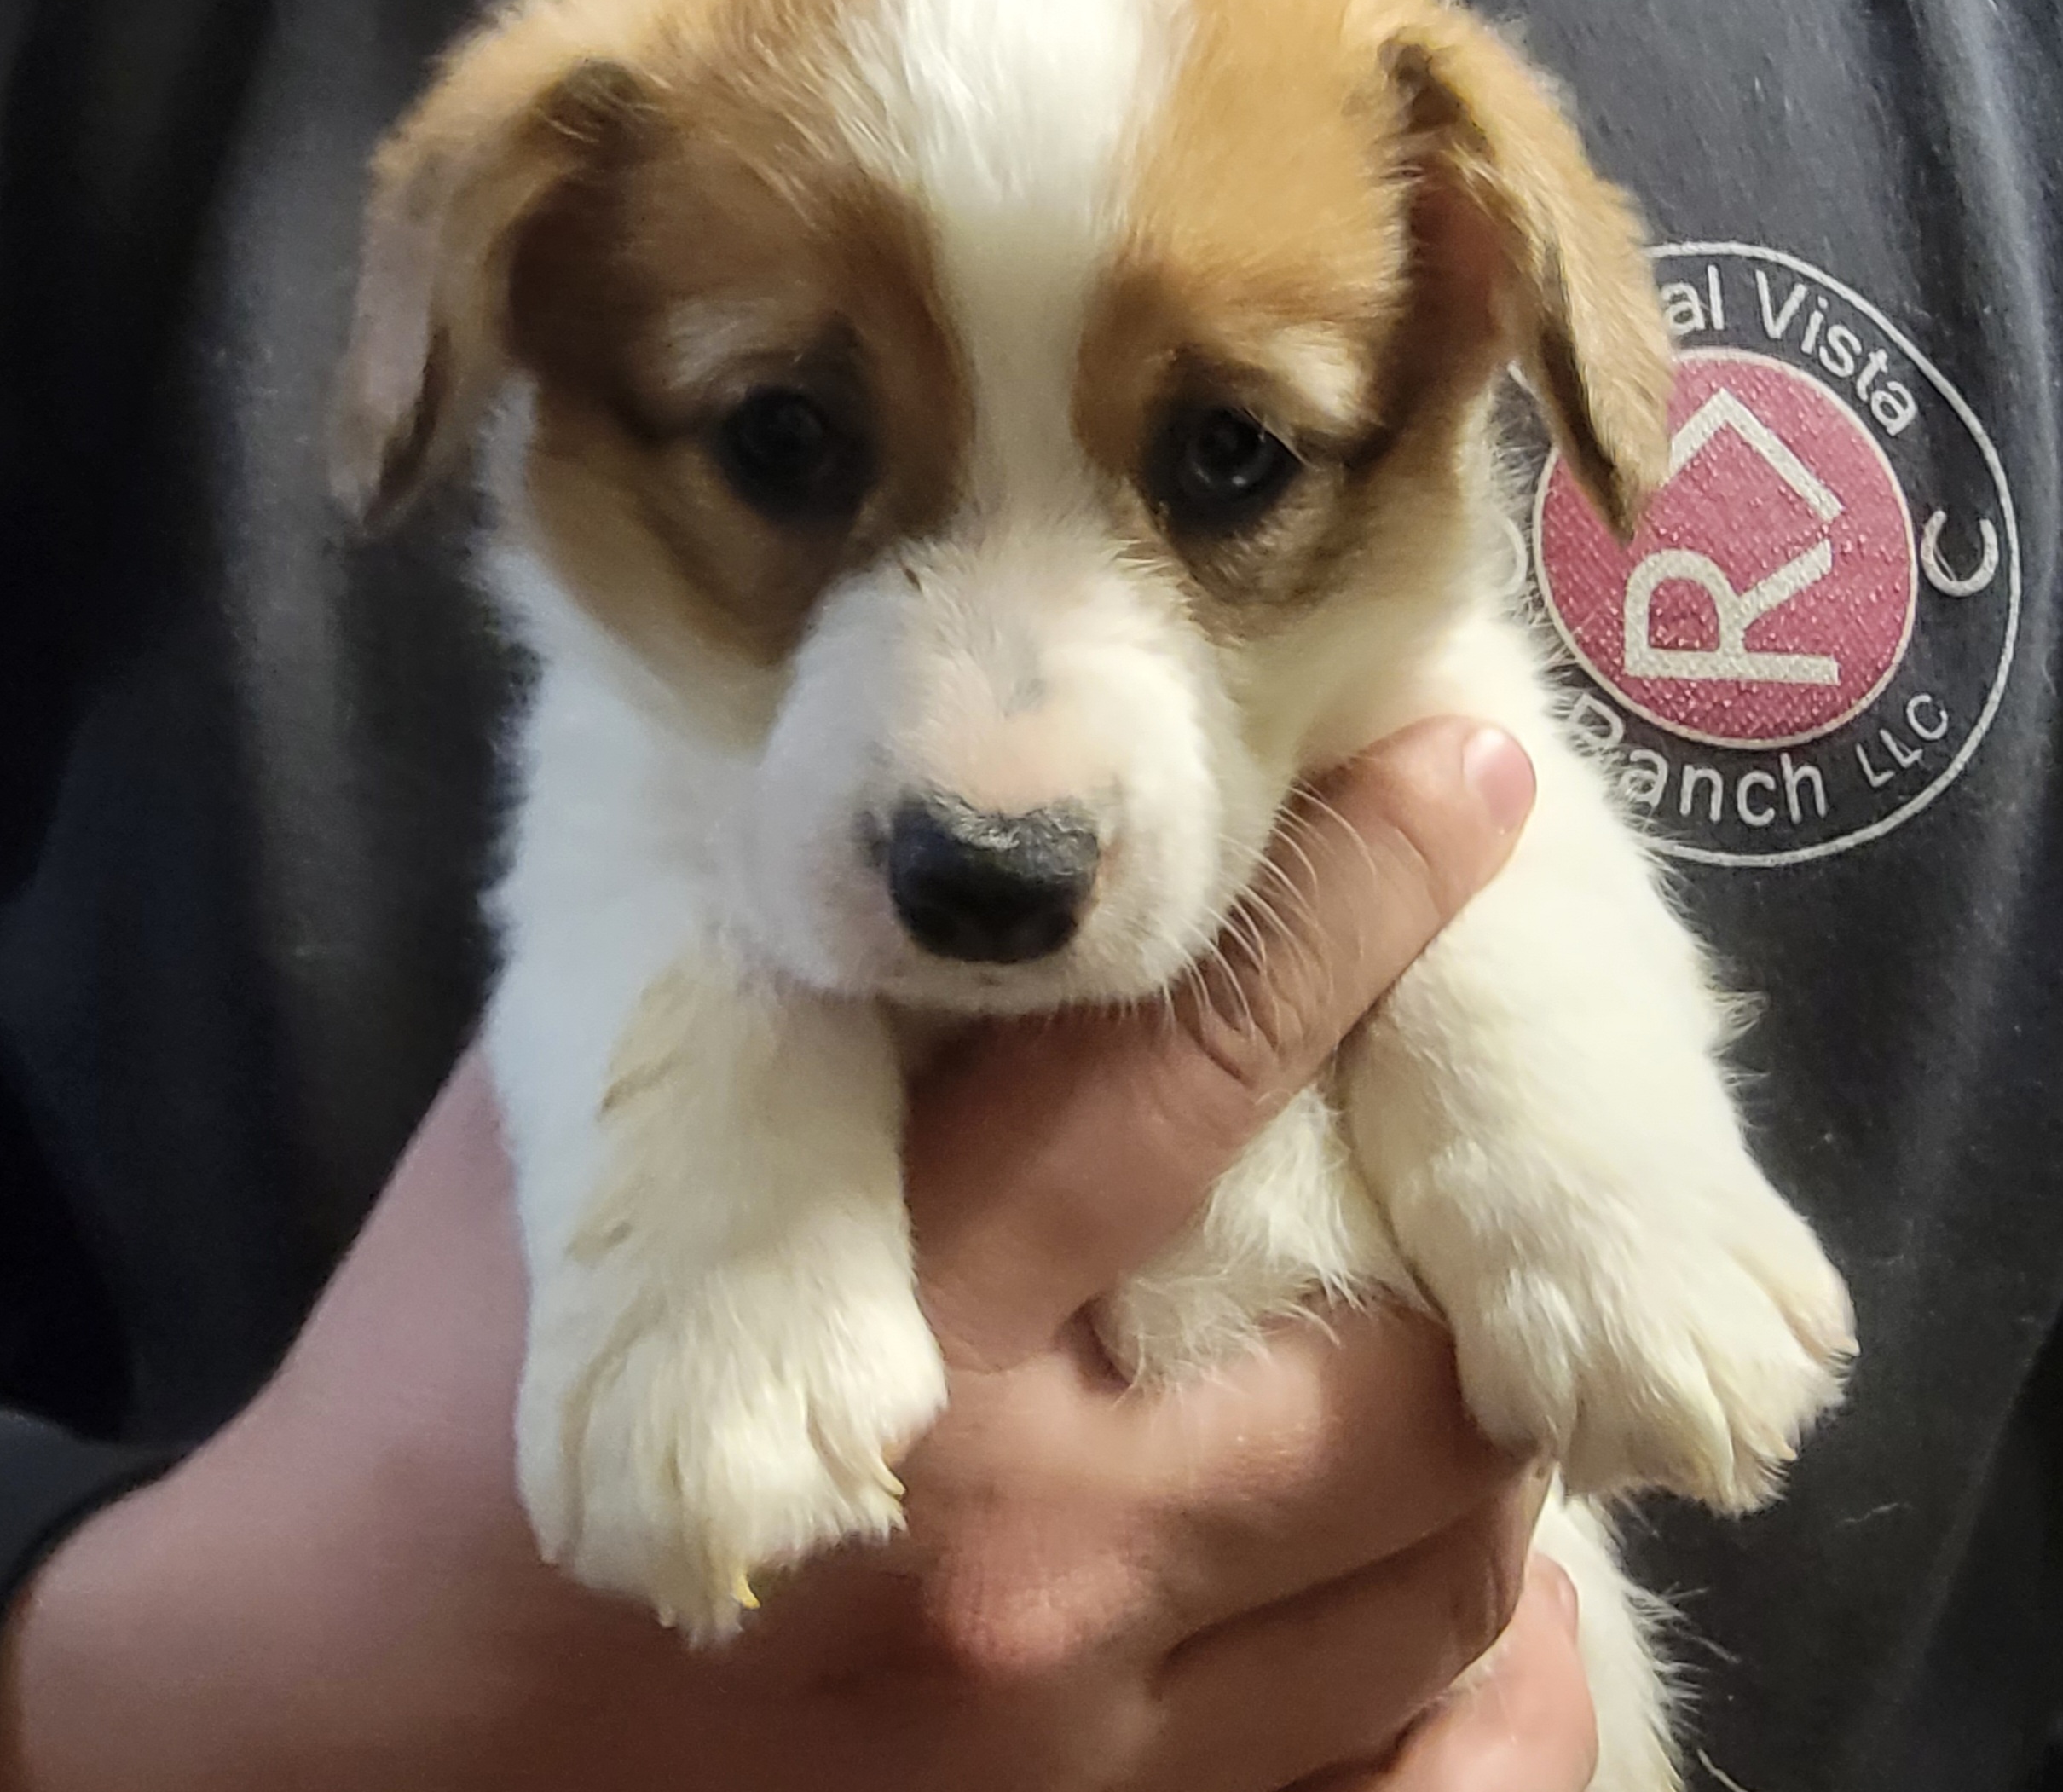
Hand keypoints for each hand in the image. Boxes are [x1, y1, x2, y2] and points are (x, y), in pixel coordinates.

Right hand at [0, 721, 1586, 1791]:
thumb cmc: (435, 1394)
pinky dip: (1461, 1679)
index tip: (1458, 788)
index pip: (1190, 1059)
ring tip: (1455, 1337)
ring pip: (1431, 1585)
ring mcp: (1070, 1744)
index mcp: (896, 1317)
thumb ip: (765, 999)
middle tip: (1469, 1125)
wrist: (324, 1735)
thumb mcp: (577, 1131)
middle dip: (1480, 1225)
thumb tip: (944, 861)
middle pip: (1403, 1381)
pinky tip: (1452, 1584)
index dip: (1357, 902)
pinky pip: (1389, 1781)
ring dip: (1477, 1443)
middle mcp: (1025, 1547)